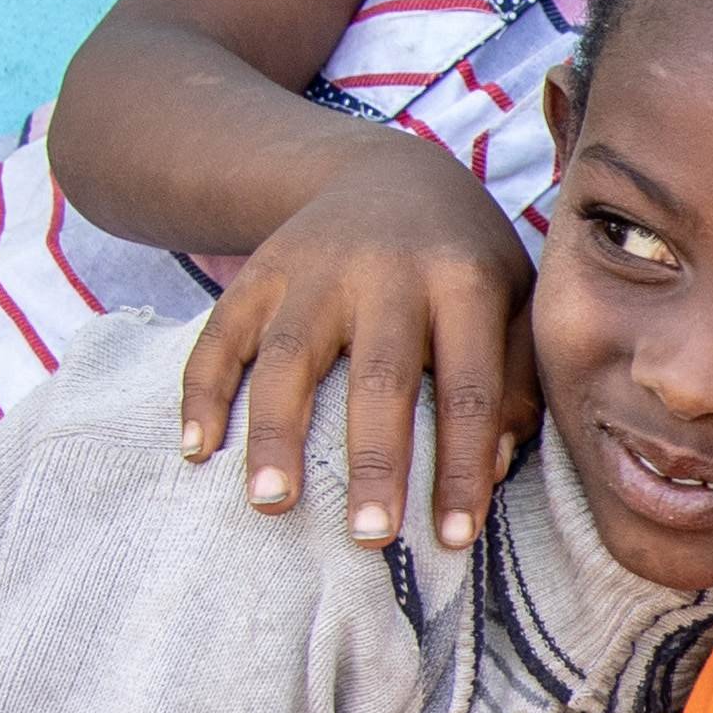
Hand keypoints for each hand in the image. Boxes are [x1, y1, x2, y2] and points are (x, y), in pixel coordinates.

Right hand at [174, 131, 534, 553]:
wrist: (386, 174)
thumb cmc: (465, 263)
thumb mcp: (514, 301)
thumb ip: (515, 378)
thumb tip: (494, 464)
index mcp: (463, 281)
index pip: (470, 387)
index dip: (462, 466)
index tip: (451, 539)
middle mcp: (386, 272)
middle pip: (381, 377)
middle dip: (375, 461)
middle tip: (369, 537)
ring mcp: (313, 269)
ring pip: (289, 356)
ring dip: (276, 433)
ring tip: (271, 502)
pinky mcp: (258, 271)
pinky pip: (221, 333)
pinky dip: (202, 390)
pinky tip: (197, 450)